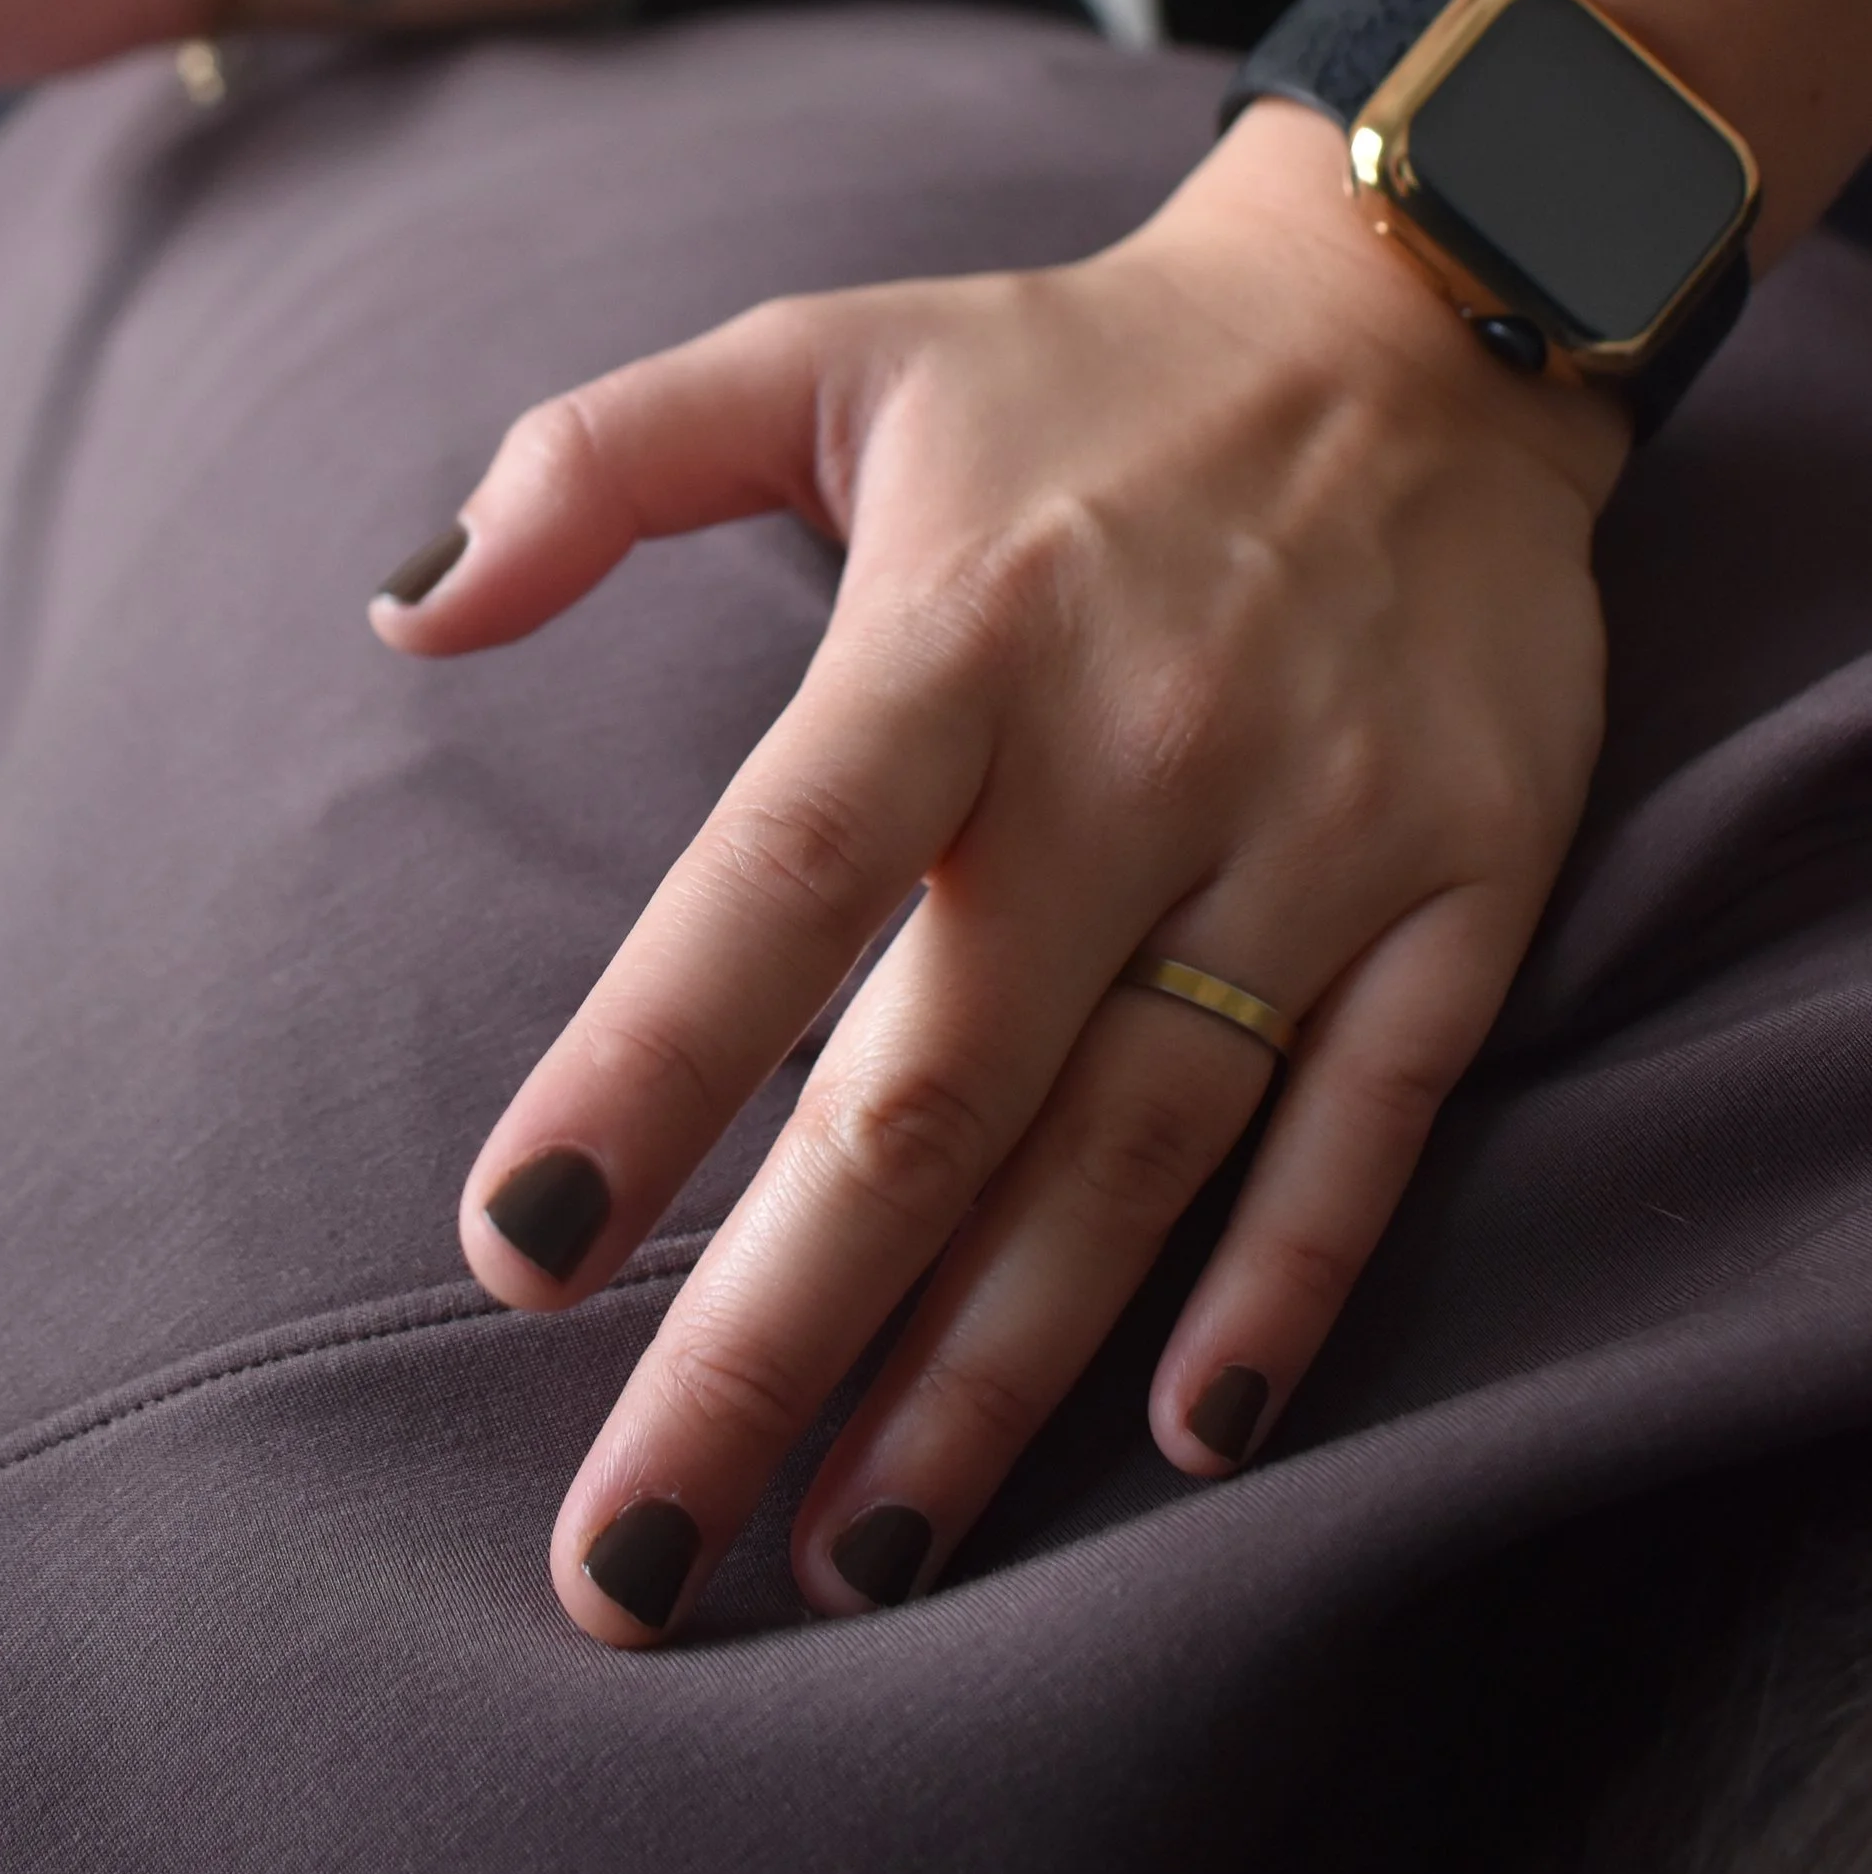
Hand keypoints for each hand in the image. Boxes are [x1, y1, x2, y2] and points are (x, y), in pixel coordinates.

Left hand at [375, 110, 1627, 1643]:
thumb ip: (596, 461)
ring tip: (854, 1557)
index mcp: (958, 623)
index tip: (515, 1258)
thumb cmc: (1071, 370)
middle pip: (935, 1088)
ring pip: (1137, 1146)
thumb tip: (402, 618)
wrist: (1423, 314)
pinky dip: (1285, 1281)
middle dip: (772, 1337)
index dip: (648, 1068)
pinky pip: (1373, 1116)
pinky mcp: (1471, 880)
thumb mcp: (821, 348)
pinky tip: (1183, 1439)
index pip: (780, 878)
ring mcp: (1316, 829)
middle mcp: (1137, 747)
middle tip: (634, 1559)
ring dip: (992, 1371)